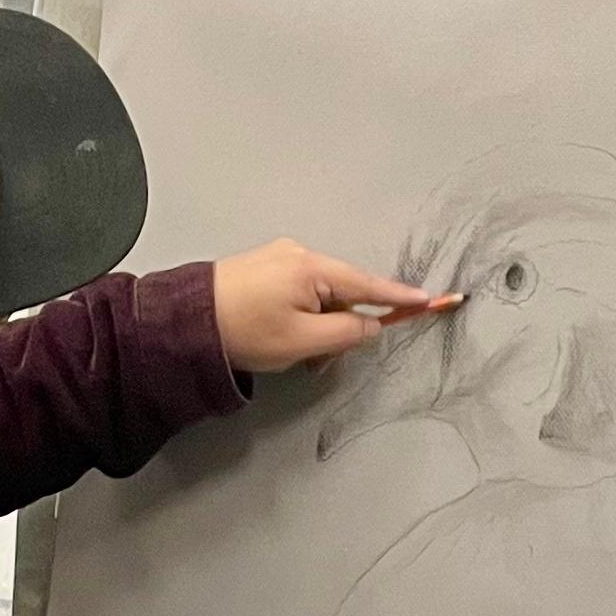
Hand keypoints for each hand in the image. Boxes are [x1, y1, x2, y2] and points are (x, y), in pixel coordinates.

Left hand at [209, 240, 452, 373]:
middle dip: (336, 329)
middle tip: (314, 360)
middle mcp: (299, 255)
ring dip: (314, 330)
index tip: (429, 299)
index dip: (400, 298)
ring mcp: (280, 260)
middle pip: (342, 294)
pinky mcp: (264, 270)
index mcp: (312, 268)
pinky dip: (298, 320)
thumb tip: (369, 327)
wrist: (185, 322)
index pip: (369, 285)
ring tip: (287, 353)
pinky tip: (277, 338)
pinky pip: (298, 296)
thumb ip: (345, 334)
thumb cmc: (241, 331)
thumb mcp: (301, 342)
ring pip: (318, 299)